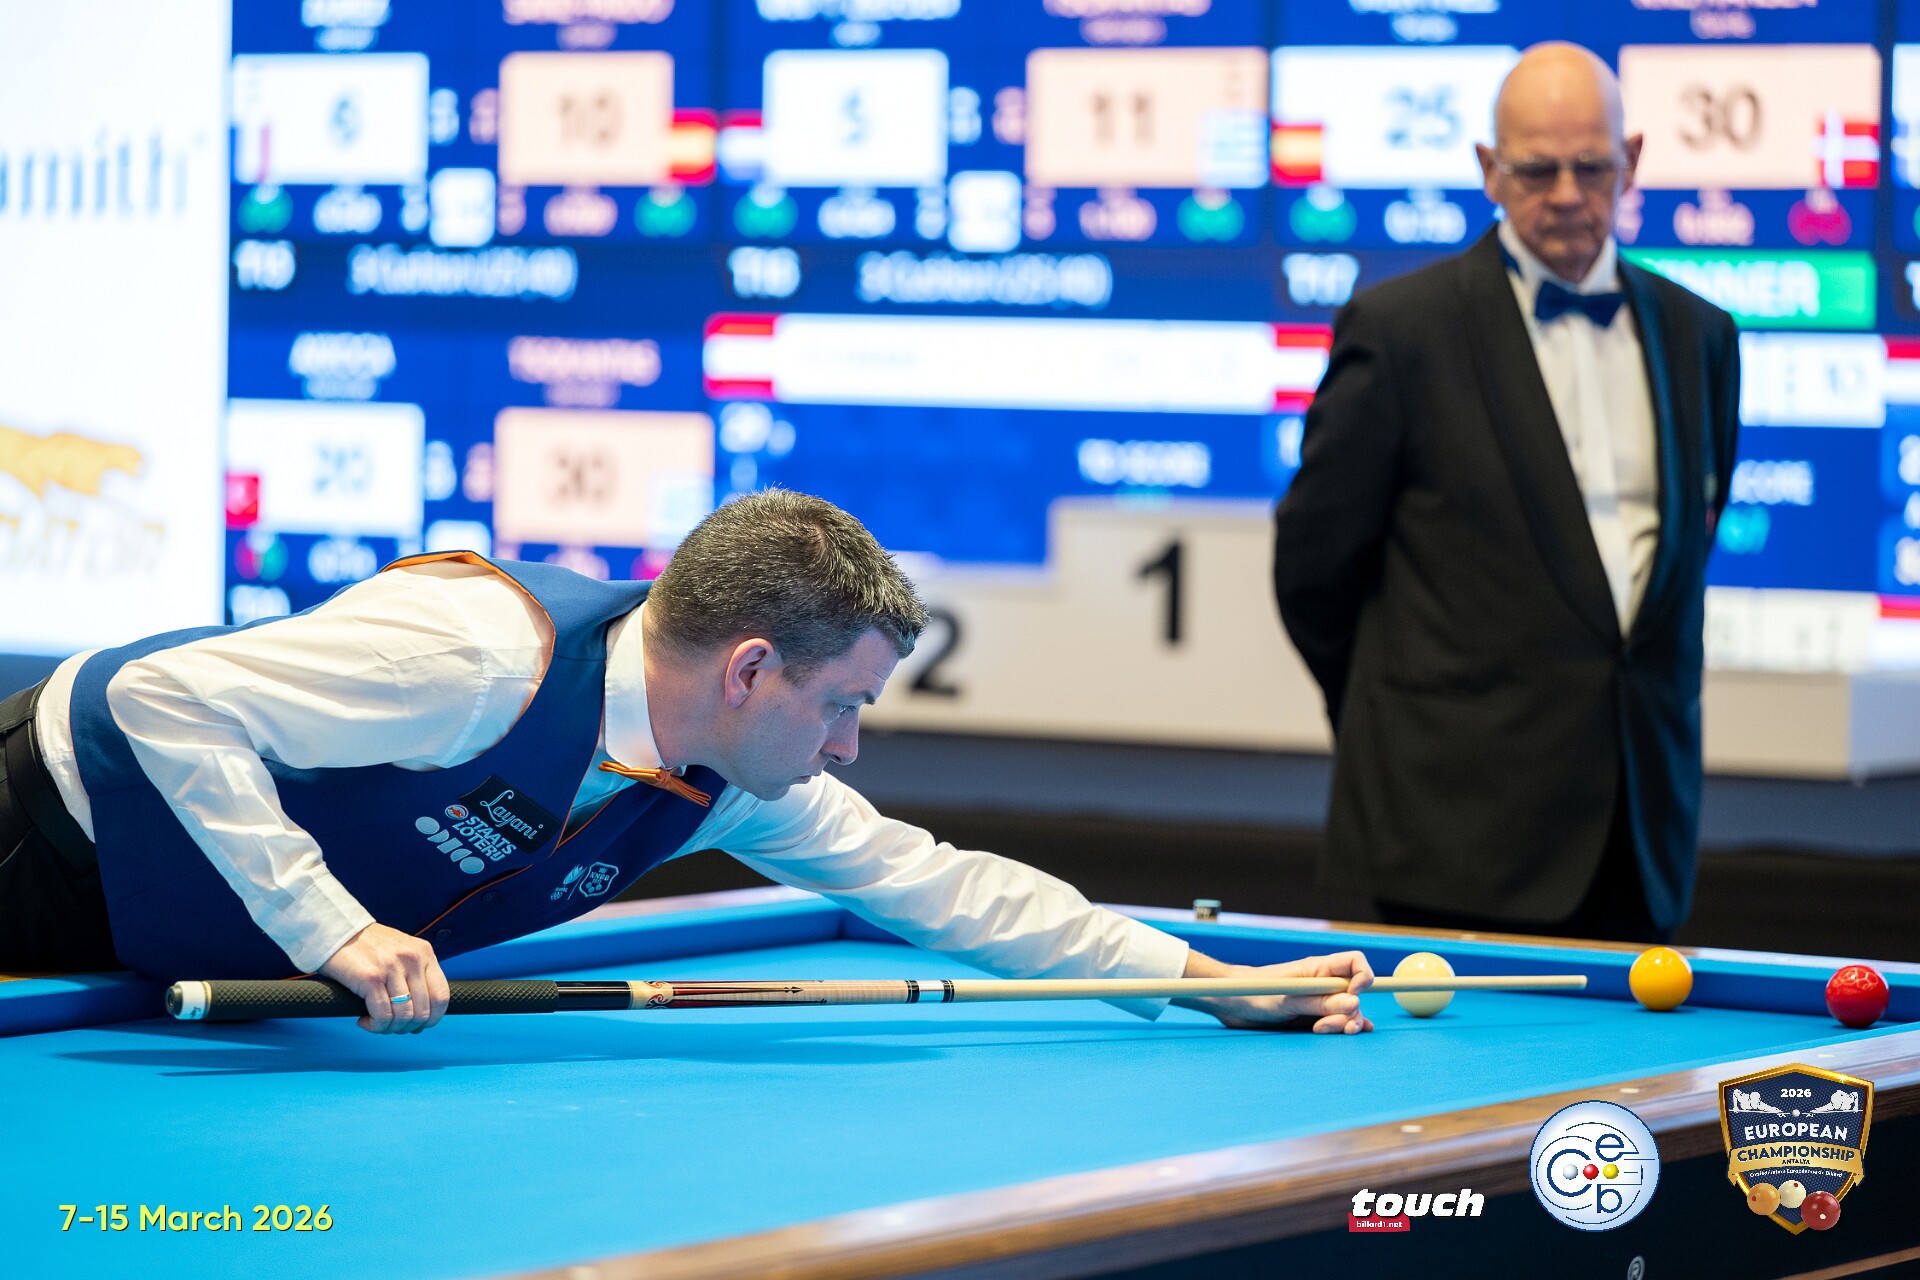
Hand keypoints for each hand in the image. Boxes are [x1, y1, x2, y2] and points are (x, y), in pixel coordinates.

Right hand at [318, 923, 451, 1034]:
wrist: (335, 929)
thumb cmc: (367, 946)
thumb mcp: (401, 952)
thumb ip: (415, 974)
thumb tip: (422, 1014)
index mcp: (424, 953)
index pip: (442, 996)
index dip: (433, 1018)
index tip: (419, 1026)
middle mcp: (413, 959)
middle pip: (423, 1011)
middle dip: (408, 1027)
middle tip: (392, 1026)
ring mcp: (393, 967)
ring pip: (404, 1016)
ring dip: (390, 1028)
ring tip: (377, 1024)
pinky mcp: (371, 978)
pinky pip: (383, 1015)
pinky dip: (375, 1026)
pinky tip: (364, 1021)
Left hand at [1175, 948, 1373, 1033]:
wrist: (1232, 1003)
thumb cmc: (1255, 993)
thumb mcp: (1287, 1000)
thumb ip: (1319, 1003)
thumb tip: (1354, 1003)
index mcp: (1318, 969)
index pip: (1355, 963)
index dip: (1363, 977)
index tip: (1354, 996)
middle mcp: (1322, 983)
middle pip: (1354, 994)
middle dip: (1350, 1011)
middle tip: (1331, 1027)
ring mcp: (1318, 1000)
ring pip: (1346, 1011)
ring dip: (1342, 1024)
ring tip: (1321, 1031)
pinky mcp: (1312, 1016)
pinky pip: (1336, 1021)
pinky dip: (1344, 1027)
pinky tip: (1350, 1033)